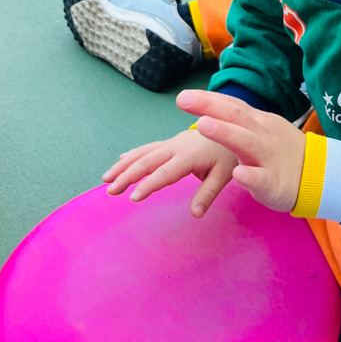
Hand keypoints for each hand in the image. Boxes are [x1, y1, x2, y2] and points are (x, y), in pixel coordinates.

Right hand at [103, 126, 237, 218]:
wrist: (234, 127)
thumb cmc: (229, 154)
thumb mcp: (224, 175)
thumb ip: (208, 194)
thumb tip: (195, 214)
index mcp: (188, 156)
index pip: (165, 173)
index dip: (148, 185)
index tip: (133, 197)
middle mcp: (176, 147)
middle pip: (147, 161)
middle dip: (127, 175)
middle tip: (110, 190)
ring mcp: (172, 143)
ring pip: (143, 153)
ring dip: (124, 164)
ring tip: (106, 178)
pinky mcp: (171, 142)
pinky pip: (148, 147)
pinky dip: (133, 154)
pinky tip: (121, 159)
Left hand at [180, 89, 306, 213]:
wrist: (319, 174)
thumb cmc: (283, 152)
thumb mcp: (264, 129)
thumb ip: (241, 120)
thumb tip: (213, 106)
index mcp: (258, 122)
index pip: (232, 105)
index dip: (208, 99)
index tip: (184, 95)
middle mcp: (262, 134)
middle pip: (234, 116)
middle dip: (208, 106)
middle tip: (183, 99)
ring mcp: (268, 157)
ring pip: (245, 142)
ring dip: (224, 132)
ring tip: (202, 125)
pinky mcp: (274, 182)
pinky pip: (262, 178)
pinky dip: (250, 176)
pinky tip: (238, 174)